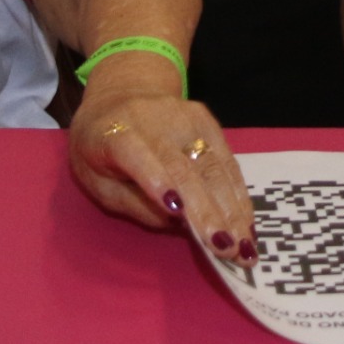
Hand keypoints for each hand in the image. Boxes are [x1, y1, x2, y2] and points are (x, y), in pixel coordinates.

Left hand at [68, 62, 254, 265]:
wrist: (120, 95)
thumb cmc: (101, 148)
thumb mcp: (98, 182)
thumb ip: (133, 203)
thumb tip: (178, 222)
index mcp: (115, 133)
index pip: (138, 155)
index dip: (157, 181)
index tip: (177, 213)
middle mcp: (153, 119)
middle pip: (184, 166)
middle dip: (208, 210)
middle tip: (227, 249)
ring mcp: (184, 116)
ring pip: (213, 164)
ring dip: (231, 206)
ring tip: (244, 243)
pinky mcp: (206, 119)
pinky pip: (226, 159)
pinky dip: (237, 192)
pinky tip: (245, 220)